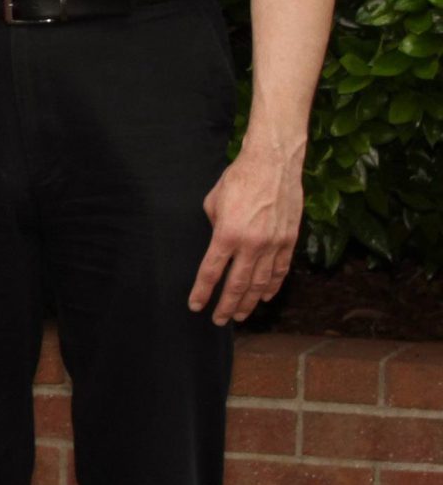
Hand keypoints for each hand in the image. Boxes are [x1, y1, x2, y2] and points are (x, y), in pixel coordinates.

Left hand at [189, 141, 303, 324]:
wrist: (273, 164)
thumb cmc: (238, 179)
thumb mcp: (213, 201)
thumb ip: (214, 227)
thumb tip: (218, 243)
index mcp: (227, 234)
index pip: (211, 271)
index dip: (202, 291)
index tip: (195, 305)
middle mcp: (251, 244)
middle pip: (237, 285)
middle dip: (227, 306)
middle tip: (219, 321)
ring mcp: (273, 244)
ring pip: (260, 283)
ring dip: (249, 302)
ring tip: (241, 315)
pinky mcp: (289, 240)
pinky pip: (280, 270)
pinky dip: (272, 286)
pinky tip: (264, 297)